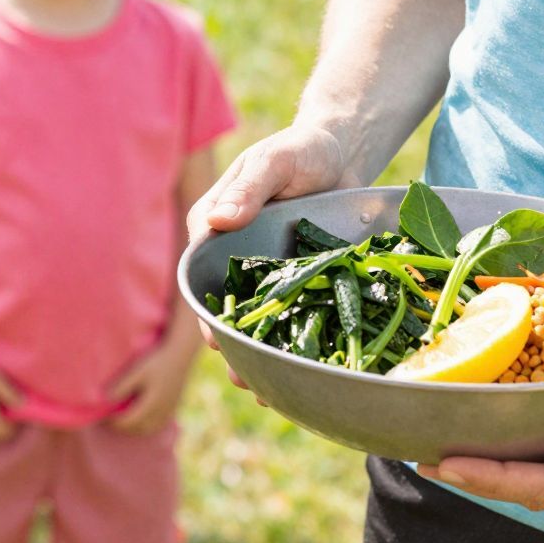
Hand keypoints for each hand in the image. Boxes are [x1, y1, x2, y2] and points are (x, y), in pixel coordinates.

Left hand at [105, 335, 186, 434]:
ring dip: (135, 429)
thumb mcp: (137, 371)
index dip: (113, 422)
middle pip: (138, 429)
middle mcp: (161, 412)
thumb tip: (105, 401)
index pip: (127, 422)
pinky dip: (147, 427)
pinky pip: (159, 425)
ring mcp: (169, 411)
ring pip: (149, 430)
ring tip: (123, 421)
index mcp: (150, 404)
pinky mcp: (174, 408)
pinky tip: (141, 419)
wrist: (181, 355)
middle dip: (122, 428)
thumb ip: (122, 386)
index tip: (102, 416)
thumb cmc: (157, 361)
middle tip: (110, 420)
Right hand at [184, 122, 350, 387]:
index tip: (217, 341)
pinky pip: (296, 316)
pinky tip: (306, 372)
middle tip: (246, 379)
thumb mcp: (274, 162)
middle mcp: (235, 259)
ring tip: (270, 392)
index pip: (202, 277)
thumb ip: (249, 188)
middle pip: (227, 310)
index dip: (208, 312)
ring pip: (260, 322)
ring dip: (262, 356)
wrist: (341, 152)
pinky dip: (298, 342)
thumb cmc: (300, 150)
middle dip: (234, 348)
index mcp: (214, 230)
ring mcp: (269, 275)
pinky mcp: (302, 282)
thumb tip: (218, 221)